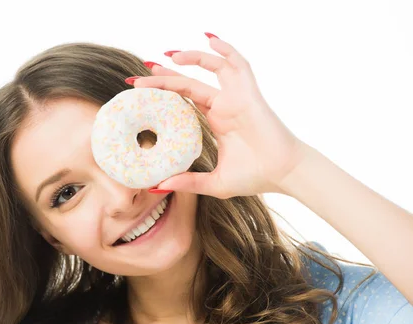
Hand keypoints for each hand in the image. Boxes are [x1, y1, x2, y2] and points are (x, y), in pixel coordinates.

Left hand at [128, 34, 310, 198]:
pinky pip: (238, 64)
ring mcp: (236, 97)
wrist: (283, 174)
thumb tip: (158, 186)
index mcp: (215, 121)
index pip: (183, 100)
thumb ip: (188, 181)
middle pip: (188, 83)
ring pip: (210, 68)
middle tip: (138, 74)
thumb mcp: (214, 182)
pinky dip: (225, 49)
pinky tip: (210, 38)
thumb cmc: (254, 177)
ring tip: (166, 56)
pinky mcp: (248, 94)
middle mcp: (223, 105)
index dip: (162, 93)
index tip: (138, 92)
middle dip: (163, 76)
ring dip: (190, 58)